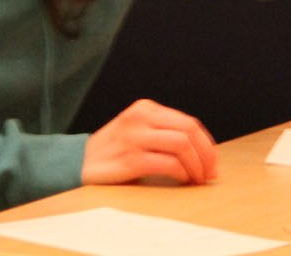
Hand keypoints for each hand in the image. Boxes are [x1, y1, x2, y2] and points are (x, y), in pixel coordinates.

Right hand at [81, 98, 216, 185]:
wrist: (78, 163)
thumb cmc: (113, 152)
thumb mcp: (136, 131)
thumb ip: (162, 133)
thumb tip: (201, 152)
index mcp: (145, 108)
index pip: (188, 122)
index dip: (206, 144)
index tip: (212, 162)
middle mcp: (140, 117)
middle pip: (189, 130)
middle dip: (206, 154)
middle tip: (210, 173)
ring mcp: (135, 136)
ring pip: (182, 144)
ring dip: (197, 165)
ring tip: (197, 179)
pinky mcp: (131, 158)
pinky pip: (169, 163)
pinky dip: (182, 173)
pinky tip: (182, 181)